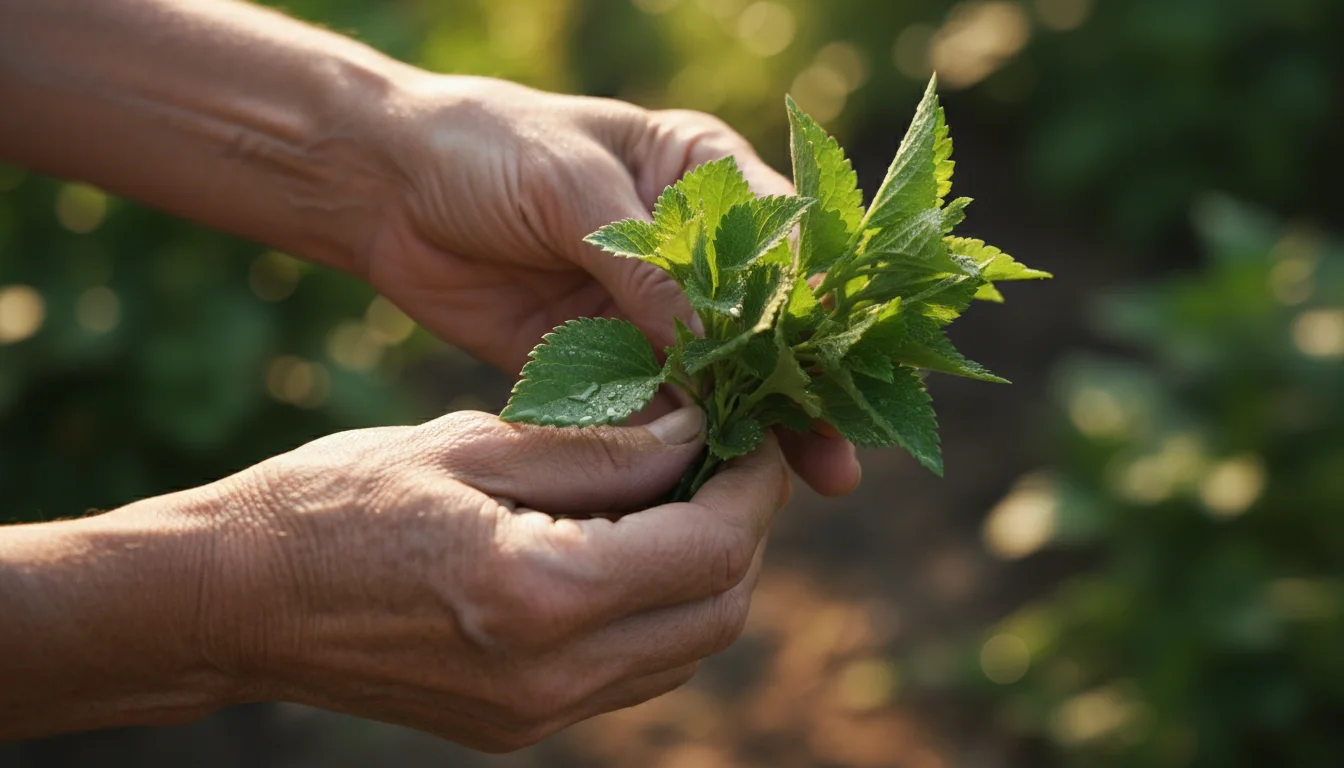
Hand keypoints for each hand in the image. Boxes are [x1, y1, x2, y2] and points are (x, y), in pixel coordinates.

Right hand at [198, 407, 787, 750]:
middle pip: (718, 613)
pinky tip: (628, 548)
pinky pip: (633, 672)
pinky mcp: (518, 725)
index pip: (710, 550)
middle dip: (743, 530)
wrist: (236, 600)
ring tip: (679, 496)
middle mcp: (552, 677)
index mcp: (541, 594)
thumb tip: (695, 437)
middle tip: (723, 459)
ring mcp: (536, 716)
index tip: (753, 431)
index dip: (753, 485)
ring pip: (686, 651)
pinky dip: (658, 611)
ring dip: (706, 575)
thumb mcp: (469, 443)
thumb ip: (598, 449)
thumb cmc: (335, 501)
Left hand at [364, 75, 860, 495]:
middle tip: (836, 456)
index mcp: (703, 178)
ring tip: (797, 481)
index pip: (783, 246)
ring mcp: (648, 310)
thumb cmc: (488, 147)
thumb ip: (648, 266)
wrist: (388, 185)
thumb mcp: (574, 188)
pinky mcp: (601, 358)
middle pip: (766, 325)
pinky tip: (705, 480)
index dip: (815, 310)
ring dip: (751, 426)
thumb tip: (720, 348)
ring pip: (719, 376)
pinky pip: (653, 406)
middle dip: (800, 386)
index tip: (841, 369)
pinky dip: (678, 442)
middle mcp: (691, 251)